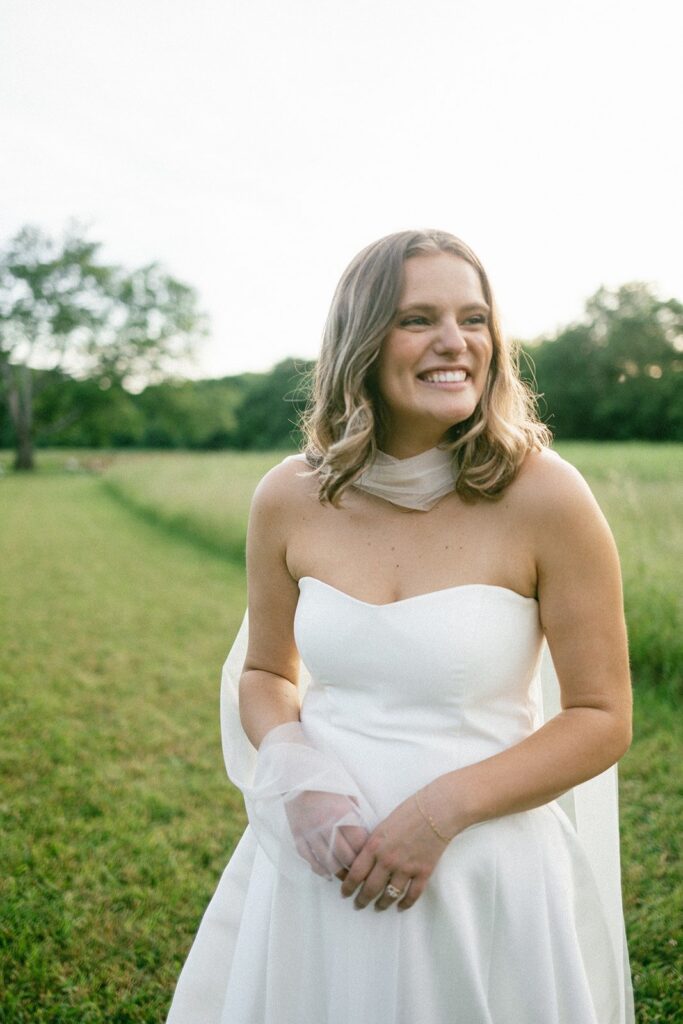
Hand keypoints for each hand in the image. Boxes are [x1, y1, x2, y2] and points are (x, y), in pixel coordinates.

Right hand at [285, 790, 368, 878]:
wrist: (297, 777)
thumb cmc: (326, 784)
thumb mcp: (347, 794)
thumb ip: (356, 814)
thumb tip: (364, 835)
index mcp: (342, 813)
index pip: (358, 843)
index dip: (366, 854)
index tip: (370, 860)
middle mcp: (326, 825)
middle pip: (344, 856)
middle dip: (354, 868)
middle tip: (360, 875)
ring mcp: (310, 832)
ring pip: (327, 861)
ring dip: (338, 873)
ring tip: (346, 879)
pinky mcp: (298, 835)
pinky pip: (309, 858)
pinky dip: (318, 869)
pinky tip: (326, 874)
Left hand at [339, 785, 453, 910]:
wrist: (436, 810)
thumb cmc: (408, 811)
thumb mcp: (383, 826)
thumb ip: (374, 844)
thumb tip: (367, 859)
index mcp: (375, 846)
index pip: (356, 873)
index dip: (348, 887)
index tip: (345, 894)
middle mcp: (388, 860)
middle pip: (371, 888)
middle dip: (362, 900)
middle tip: (358, 905)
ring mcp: (406, 868)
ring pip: (390, 895)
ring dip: (382, 904)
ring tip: (378, 907)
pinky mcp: (423, 872)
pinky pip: (412, 895)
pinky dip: (405, 904)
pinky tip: (400, 907)